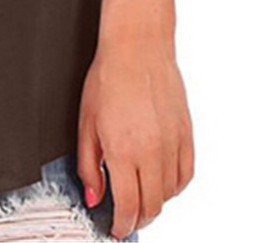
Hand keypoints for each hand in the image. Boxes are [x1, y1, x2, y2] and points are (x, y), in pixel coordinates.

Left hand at [77, 37, 193, 239]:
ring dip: (155, 205)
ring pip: (170, 195)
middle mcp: (152, 152)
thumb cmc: (108, 78)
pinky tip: (161, 183)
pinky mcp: (187, 134)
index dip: (121, 226)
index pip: (128, 207)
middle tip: (125, 218)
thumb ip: (89, 164)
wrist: (138, 47)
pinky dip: (174, 187)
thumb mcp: (86, 122)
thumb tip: (94, 197)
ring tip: (140, 200)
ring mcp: (173, 144)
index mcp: (123, 150)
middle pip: (151, 207)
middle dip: (137, 220)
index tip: (114, 229)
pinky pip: (185, 175)